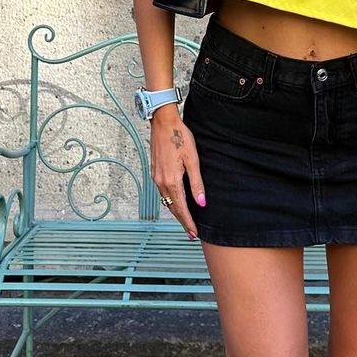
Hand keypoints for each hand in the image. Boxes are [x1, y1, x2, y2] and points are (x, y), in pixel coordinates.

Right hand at [150, 107, 205, 238]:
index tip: (194, 233)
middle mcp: (161, 182)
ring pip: (167, 201)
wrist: (163, 123)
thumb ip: (197, 183)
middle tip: (191, 233)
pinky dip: (170, 201)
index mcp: (172, 181)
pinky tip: (176, 203)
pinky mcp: (155, 172)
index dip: (188, 222)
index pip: (181, 208)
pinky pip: (163, 192)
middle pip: (172, 208)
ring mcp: (156, 177)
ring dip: (176, 212)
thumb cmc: (180, 137)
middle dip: (182, 221)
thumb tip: (201, 203)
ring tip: (186, 221)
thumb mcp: (193, 160)